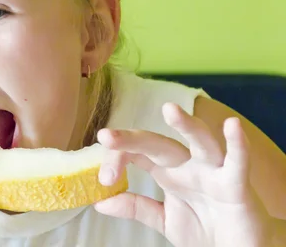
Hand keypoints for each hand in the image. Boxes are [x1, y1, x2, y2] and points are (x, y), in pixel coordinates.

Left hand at [94, 103, 274, 246]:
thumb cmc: (207, 228)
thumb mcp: (163, 218)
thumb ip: (135, 207)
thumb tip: (99, 202)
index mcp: (167, 171)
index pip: (136, 154)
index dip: (117, 159)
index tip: (103, 180)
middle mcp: (188, 165)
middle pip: (158, 144)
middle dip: (132, 139)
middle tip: (106, 136)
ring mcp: (214, 172)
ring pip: (200, 142)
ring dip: (187, 125)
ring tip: (169, 110)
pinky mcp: (238, 187)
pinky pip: (238, 163)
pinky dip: (238, 145)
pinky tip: (233, 126)